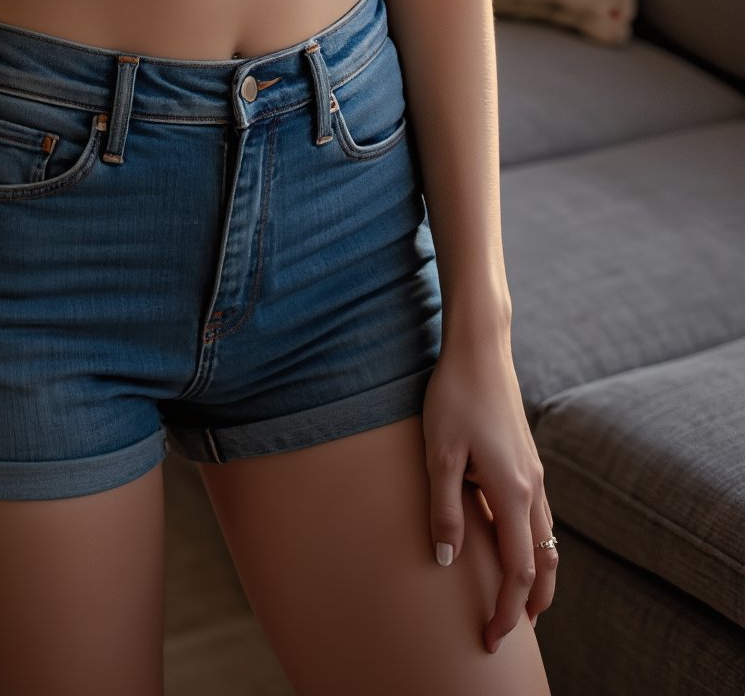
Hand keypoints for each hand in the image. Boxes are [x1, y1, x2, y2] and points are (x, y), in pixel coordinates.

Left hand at [421, 331, 558, 651]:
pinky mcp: (526, 459)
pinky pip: (538, 515)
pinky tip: (511, 544)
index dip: (507, 608)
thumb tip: (448, 560)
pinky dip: (533, 544)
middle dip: (532, 601)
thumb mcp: (439, 454)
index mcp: (513, 492)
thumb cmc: (454, 395)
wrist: (480, 348)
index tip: (492, 637)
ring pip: (546, 537)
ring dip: (536, 574)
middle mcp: (532, 487)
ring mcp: (533, 472)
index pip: (518, 569)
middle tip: (512, 631)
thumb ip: (446, 509)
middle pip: (544, 561)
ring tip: (519, 601)